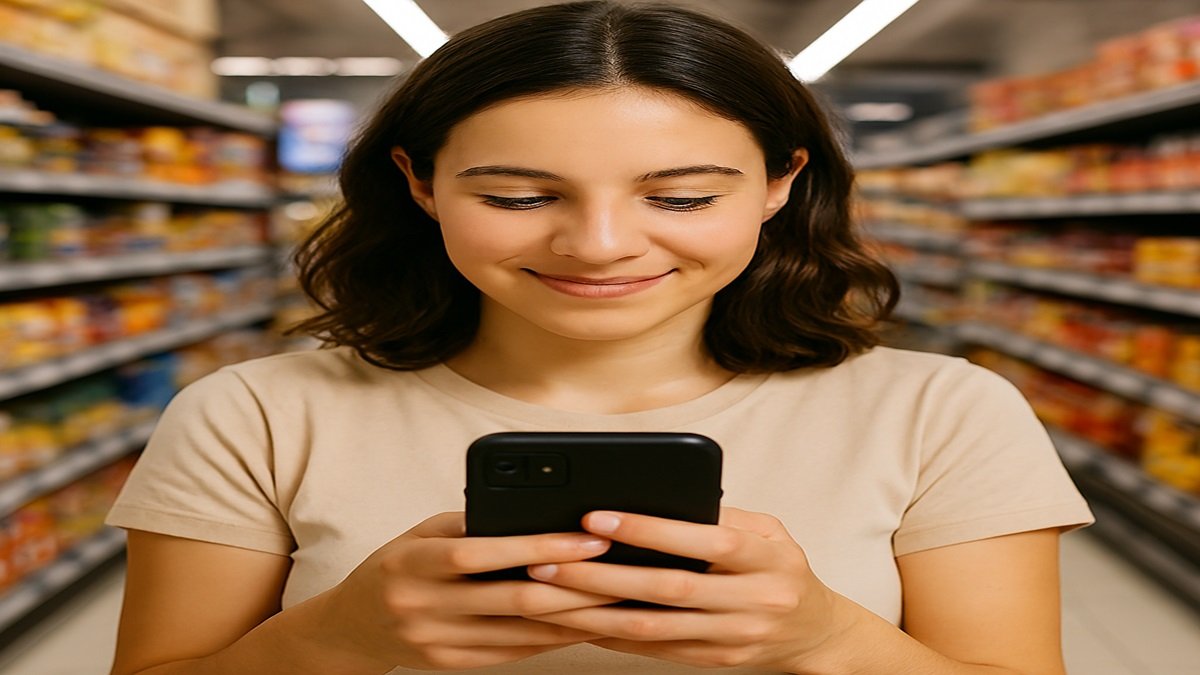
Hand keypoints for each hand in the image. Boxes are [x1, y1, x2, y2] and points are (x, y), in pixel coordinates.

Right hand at [310, 512, 618, 670]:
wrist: (350, 628)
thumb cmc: (397, 566)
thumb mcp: (421, 534)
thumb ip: (472, 523)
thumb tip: (537, 512)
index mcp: (416, 562)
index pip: (486, 552)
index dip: (542, 546)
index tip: (589, 538)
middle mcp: (425, 604)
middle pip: (515, 598)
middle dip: (576, 586)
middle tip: (622, 571)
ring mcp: (438, 641)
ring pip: (522, 632)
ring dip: (575, 618)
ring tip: (615, 600)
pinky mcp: (451, 665)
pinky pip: (513, 652)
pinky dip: (552, 638)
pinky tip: (581, 624)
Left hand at [521, 507, 854, 670]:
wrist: (814, 632)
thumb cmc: (781, 568)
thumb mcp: (769, 531)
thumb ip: (723, 515)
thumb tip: (662, 498)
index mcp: (764, 559)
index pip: (703, 541)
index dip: (647, 531)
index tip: (597, 518)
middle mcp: (752, 601)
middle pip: (668, 589)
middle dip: (603, 574)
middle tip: (550, 559)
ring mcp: (733, 637)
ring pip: (655, 627)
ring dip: (597, 610)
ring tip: (552, 591)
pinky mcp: (715, 662)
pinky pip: (655, 649)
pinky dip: (614, 635)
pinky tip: (580, 619)